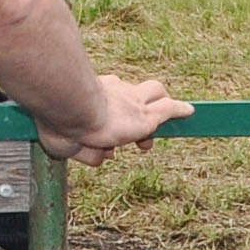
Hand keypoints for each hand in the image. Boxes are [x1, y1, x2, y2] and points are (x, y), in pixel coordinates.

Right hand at [38, 74, 192, 165]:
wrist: (72, 109)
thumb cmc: (59, 123)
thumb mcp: (66, 144)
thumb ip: (86, 151)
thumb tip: (103, 156)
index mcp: (92, 94)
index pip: (108, 96)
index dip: (111, 111)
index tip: (105, 130)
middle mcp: (115, 93)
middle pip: (133, 94)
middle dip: (134, 110)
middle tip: (128, 133)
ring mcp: (133, 103)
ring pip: (154, 95)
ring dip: (160, 106)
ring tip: (160, 121)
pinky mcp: (147, 116)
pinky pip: (169, 109)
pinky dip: (179, 110)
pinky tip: (190, 112)